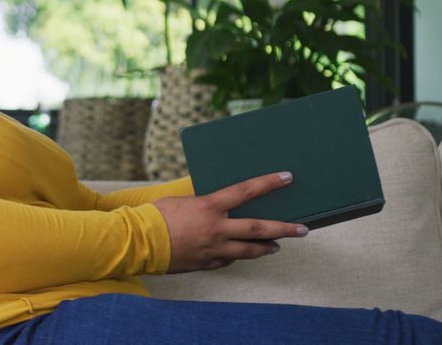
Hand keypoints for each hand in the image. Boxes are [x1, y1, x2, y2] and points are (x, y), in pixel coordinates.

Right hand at [153, 172, 307, 273]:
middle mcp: (216, 228)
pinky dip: (236, 254)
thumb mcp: (184, 201)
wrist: (138, 241)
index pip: (246, 191)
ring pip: (249, 250)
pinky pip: (228, 259)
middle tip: (303, 229)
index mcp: (210, 206)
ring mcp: (213, 249)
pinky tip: (240, 252)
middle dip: (284, 229)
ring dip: (266, 248)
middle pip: (258, 229)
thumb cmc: (157, 215)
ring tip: (277, 246)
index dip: (268, 183)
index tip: (286, 177)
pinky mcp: (206, 263)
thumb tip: (221, 204)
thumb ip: (205, 203)